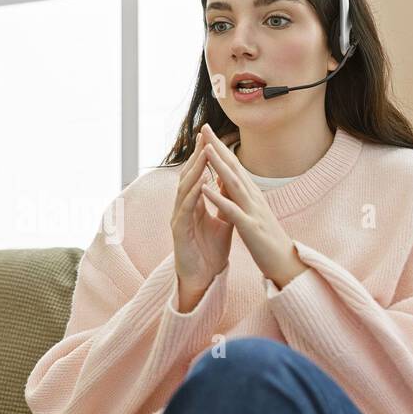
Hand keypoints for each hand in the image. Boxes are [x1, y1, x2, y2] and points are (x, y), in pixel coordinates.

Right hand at [171, 123, 233, 305]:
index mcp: (194, 204)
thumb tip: (233, 182)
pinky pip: (185, 210)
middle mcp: (183, 208)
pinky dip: (193, 195)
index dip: (203, 156)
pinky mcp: (179, 233)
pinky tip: (201, 184)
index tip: (211, 137)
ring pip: (185, 189)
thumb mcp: (223, 221)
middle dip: (196, 155)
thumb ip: (225, 202)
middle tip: (204, 135)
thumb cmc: (211, 250)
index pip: (197, 174)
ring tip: (204, 153)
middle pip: (188, 176)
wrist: (204, 278)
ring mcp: (179, 219)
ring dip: (195, 171)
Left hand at [194, 123, 309, 288]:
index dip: (222, 148)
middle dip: (219, 147)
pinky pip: (232, 211)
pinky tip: (205, 189)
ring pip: (234, 184)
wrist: (286, 263)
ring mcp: (253, 211)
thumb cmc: (267, 240)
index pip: (235, 166)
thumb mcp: (252, 213)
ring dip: (219, 166)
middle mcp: (254, 198)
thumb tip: (228, 181)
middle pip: (234, 168)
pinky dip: (218, 199)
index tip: (208, 132)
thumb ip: (241, 196)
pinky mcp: (250, 228)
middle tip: (205, 127)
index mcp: (252, 195)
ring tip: (206, 150)